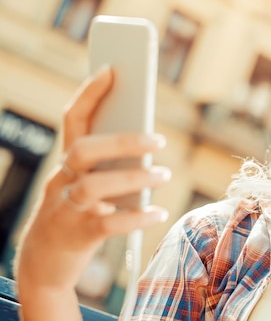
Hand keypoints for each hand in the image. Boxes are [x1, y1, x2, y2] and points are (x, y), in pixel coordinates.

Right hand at [16, 67, 169, 292]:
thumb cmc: (75, 213)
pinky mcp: (77, 236)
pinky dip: (136, 217)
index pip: (72, 119)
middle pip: (84, 150)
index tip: (111, 70)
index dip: (89, 93)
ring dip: (134, 179)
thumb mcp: (85, 183)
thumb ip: (109, 164)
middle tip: (159, 141)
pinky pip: (107, 224)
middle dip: (122, 141)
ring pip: (94, 186)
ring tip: (164, 175)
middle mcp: (62, 180)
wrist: (43, 264)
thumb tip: (148, 146)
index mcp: (66, 162)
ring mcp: (66, 209)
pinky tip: (159, 212)